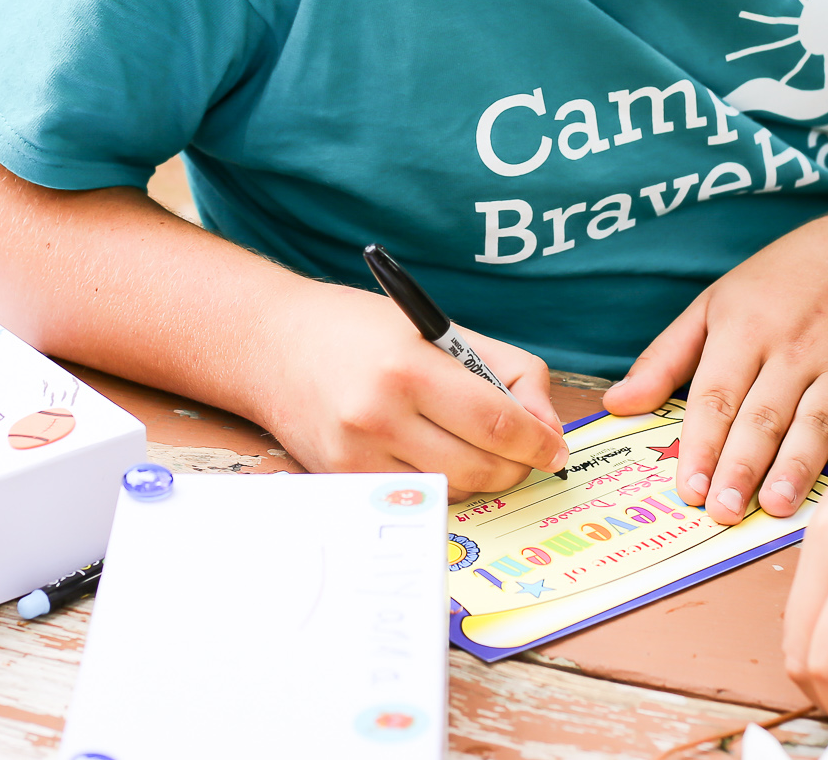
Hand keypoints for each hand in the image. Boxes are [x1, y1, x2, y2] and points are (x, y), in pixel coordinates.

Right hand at [260, 285, 567, 498]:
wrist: (272, 344)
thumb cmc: (360, 330)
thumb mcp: (439, 328)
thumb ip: (507, 371)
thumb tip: (548, 428)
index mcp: (410, 369)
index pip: (498, 424)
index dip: (540, 443)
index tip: (555, 449)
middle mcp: (379, 416)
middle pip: (482, 468)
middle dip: (517, 465)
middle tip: (524, 452)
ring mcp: (356, 455)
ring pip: (453, 490)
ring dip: (480, 476)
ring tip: (475, 446)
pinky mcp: (342, 478)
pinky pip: (416, 498)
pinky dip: (440, 484)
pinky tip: (436, 455)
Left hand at [604, 208, 827, 523]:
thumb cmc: (772, 286)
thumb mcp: (709, 307)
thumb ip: (663, 360)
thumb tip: (616, 404)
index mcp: (743, 329)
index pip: (716, 395)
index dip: (702, 444)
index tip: (689, 489)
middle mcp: (792, 348)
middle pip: (763, 415)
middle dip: (742, 466)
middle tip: (723, 511)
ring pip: (815, 423)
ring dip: (795, 468)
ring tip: (775, 507)